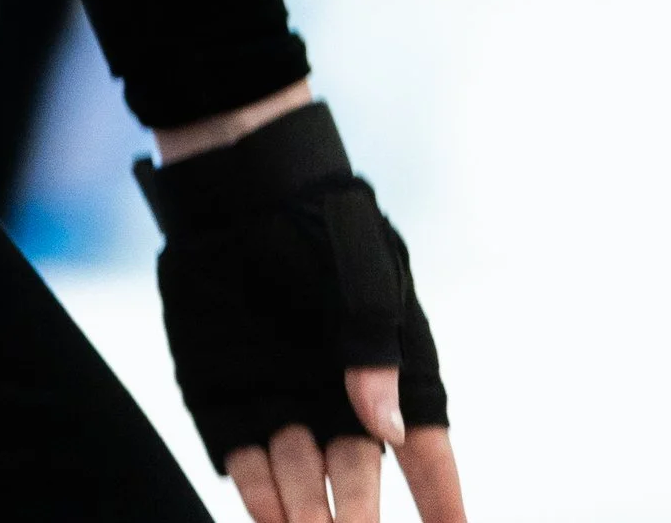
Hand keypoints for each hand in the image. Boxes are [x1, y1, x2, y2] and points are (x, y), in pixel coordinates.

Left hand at [134, 103, 459, 522]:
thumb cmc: (316, 221)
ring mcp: (283, 404)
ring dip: (306, 514)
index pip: (426, 455)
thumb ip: (372, 350)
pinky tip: (269, 517)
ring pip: (301, 482)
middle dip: (359, 517)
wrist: (239, 182)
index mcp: (387, 375)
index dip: (442, 500)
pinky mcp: (228, 399)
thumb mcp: (360, 276)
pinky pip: (246, 462)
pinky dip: (258, 494)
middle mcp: (337, 403)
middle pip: (358, 482)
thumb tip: (388, 427)